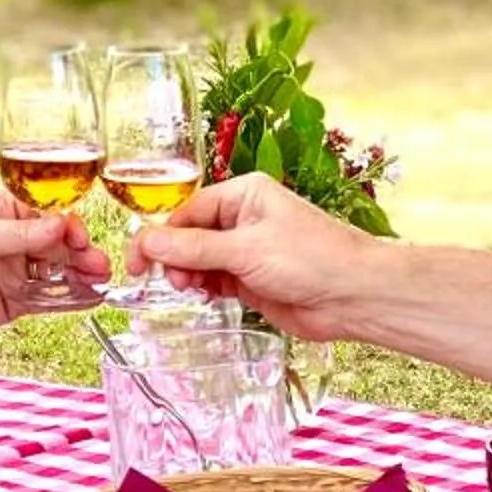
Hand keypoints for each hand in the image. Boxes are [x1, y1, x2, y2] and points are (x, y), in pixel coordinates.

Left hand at [0, 188, 108, 347]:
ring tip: (99, 279)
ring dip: (80, 272)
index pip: (43, 211)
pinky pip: (49, 296)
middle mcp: (10, 238)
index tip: (79, 235)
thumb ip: (22, 234)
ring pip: (57, 268)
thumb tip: (60, 223)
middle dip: (79, 250)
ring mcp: (15, 269)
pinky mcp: (17, 300)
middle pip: (56, 240)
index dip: (65, 222)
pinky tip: (89, 297)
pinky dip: (70, 297)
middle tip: (97, 262)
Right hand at [132, 173, 378, 340]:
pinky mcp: (252, 280)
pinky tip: (201, 296)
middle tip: (168, 281)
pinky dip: (203, 288)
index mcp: (244, 194)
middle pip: (190, 236)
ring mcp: (248, 251)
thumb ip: (193, 249)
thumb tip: (147, 243)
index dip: (159, 236)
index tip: (137, 261)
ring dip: (187, 275)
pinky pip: (215, 280)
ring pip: (200, 261)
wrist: (354, 295)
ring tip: (188, 290)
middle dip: (173, 258)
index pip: (187, 211)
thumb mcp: (245, 250)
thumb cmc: (312, 258)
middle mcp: (244, 218)